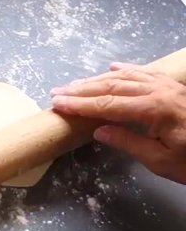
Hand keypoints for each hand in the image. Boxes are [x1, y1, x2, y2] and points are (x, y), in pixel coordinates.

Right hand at [51, 62, 185, 183]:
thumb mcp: (162, 161)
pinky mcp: (176, 88)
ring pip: (127, 77)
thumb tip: (99, 131)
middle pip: (113, 87)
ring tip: (75, 83)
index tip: (57, 104)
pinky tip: (113, 68)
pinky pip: (147, 72)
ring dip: (98, 80)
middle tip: (57, 92)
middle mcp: (160, 92)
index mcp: (155, 110)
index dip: (80, 105)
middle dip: (82, 90)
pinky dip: (127, 70)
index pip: (108, 105)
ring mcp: (169, 87)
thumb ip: (129, 143)